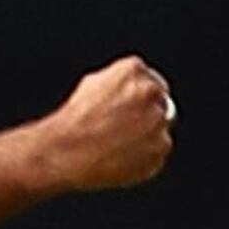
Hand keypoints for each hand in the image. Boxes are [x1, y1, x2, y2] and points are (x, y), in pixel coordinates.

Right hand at [37, 56, 176, 190]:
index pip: (151, 81)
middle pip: (161, 103)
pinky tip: (122, 158)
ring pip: (160, 129)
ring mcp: (158, 121)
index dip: (139, 98)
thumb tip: (132, 89)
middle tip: (125, 129)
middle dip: (147, 115)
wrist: (67, 151)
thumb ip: (121, 81)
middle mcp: (150, 92)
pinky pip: (157, 153)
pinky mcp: (159, 148)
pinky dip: (145, 158)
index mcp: (133, 70)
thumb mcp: (93, 84)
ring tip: (119, 145)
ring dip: (147, 136)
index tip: (130, 110)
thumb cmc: (74, 120)